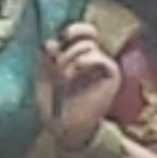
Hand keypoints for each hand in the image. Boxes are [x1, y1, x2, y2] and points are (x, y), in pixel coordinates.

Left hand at [46, 23, 121, 155]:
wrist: (67, 127)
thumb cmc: (55, 103)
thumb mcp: (44, 75)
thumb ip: (48, 56)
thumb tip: (53, 41)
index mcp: (78, 54)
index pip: (84, 30)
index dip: (73, 29)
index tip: (61, 38)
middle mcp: (93, 57)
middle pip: (86, 35)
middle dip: (66, 48)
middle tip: (56, 62)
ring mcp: (103, 66)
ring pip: (88, 46)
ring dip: (70, 59)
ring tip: (63, 77)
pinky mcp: (112, 76)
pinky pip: (101, 58)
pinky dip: (86, 61)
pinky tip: (77, 69)